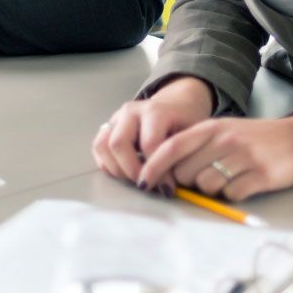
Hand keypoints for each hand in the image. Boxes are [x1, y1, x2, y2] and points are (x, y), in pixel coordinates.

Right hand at [93, 76, 213, 184]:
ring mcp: (116, 117)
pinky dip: (107, 164)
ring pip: (102, 145)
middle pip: (118, 143)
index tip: (167, 188)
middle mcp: (130, 111)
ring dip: (116, 168)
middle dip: (131, 170)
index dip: (157, 170)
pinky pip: (98, 148)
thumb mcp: (194, 135)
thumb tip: (168, 187)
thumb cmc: (186, 122)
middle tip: (146, 185)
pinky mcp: (108, 126)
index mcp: (155, 110)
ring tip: (135, 179)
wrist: (176, 104)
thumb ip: (183, 156)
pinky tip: (125, 172)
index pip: (148, 144)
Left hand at [135, 114, 292, 201]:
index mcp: (211, 128)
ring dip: (211, 190)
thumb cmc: (254, 138)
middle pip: (185, 172)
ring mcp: (243, 158)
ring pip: (206, 186)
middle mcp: (225, 140)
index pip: (172, 147)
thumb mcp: (224, 132)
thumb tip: (167, 172)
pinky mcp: (261, 176)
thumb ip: (197, 146)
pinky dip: (232, 195)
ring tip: (228, 179)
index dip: (153, 166)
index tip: (143, 182)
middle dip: (187, 182)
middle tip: (203, 178)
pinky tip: (244, 184)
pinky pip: (231, 195)